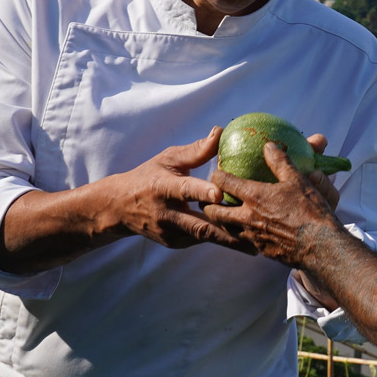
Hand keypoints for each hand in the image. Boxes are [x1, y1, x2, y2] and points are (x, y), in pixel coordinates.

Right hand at [0, 127, 250, 273]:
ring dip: (229, 241)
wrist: (120, 208)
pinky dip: (219, 240)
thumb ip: (195, 151)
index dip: (201, 193)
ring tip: (257, 245)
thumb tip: (220, 132)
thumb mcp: (167, 159)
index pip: (185, 190)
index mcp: (164, 187)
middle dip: (226, 230)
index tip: (220, 194)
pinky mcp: (174, 243)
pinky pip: (200, 241)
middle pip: (199, 224)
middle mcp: (167, 213)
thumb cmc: (149, 176)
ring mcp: (169, 231)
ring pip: (203, 237)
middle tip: (254, 232)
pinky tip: (243, 242)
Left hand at [205, 140, 345, 269]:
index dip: (217, 176)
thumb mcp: (297, 180)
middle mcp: (247, 218)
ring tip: (223, 216)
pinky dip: (241, 235)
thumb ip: (280, 162)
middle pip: (216, 212)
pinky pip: (244, 241)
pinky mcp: (261, 250)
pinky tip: (248, 232)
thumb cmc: (309, 210)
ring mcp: (252, 236)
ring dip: (222, 221)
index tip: (215, 173)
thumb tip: (269, 146)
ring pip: (227, 229)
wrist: (320, 246)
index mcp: (254, 197)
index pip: (224, 183)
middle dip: (208, 205)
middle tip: (208, 200)